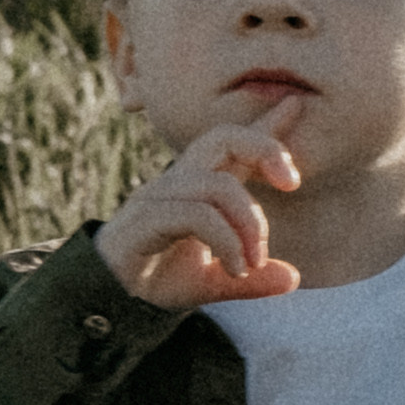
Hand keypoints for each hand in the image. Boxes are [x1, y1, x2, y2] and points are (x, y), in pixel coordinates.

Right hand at [95, 105, 304, 308]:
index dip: (264, 127)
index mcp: (197, 189)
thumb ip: (252, 278)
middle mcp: (177, 183)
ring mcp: (158, 198)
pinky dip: (225, 240)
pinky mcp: (144, 221)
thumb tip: (292, 277)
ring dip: (248, 223)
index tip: (295, 103)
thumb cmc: (157, 280)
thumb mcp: (214, 281)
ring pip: (216, 185)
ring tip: (253, 262)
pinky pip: (195, 214)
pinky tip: (235, 268)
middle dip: (264, 147)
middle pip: (222, 138)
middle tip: (292, 183)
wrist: (109, 301)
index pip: (233, 147)